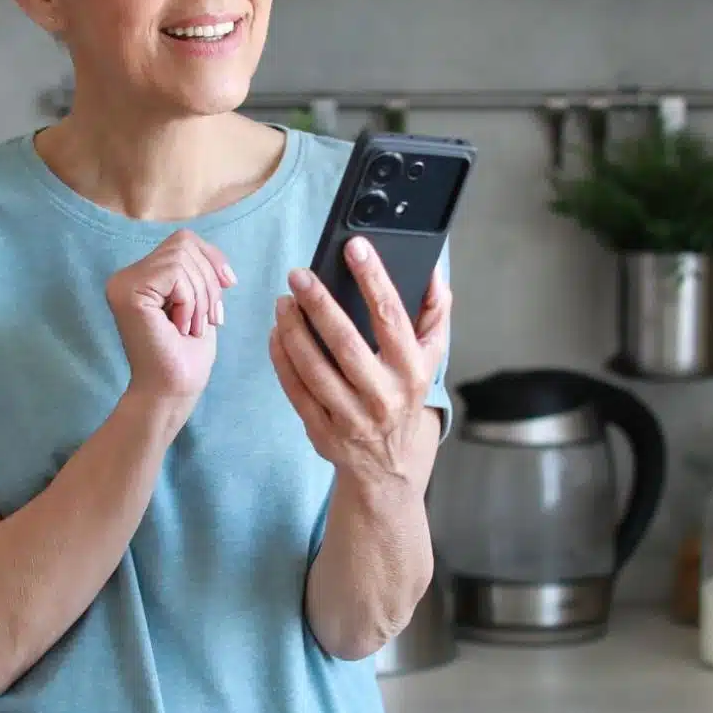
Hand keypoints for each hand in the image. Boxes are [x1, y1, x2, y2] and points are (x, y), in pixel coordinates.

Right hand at [106, 229, 236, 407]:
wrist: (172, 392)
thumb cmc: (186, 357)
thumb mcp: (200, 305)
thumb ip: (201, 276)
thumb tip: (219, 262)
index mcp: (141, 277)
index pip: (183, 241)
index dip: (212, 258)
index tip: (228, 285)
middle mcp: (125, 276)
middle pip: (184, 245)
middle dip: (208, 282)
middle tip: (205, 320)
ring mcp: (123, 283)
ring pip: (181, 258)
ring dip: (200, 296)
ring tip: (190, 327)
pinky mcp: (127, 291)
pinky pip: (174, 272)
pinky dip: (189, 300)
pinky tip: (179, 326)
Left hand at [270, 238, 450, 483]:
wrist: (389, 465)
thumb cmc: (406, 396)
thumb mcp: (431, 358)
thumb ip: (435, 313)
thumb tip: (434, 272)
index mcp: (411, 371)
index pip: (391, 317)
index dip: (373, 278)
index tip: (355, 247)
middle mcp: (382, 395)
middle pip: (345, 342)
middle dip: (319, 303)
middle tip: (299, 274)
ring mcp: (350, 416)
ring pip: (313, 366)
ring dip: (293, 329)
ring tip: (283, 301)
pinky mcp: (322, 431)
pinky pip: (295, 389)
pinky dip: (282, 358)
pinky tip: (277, 333)